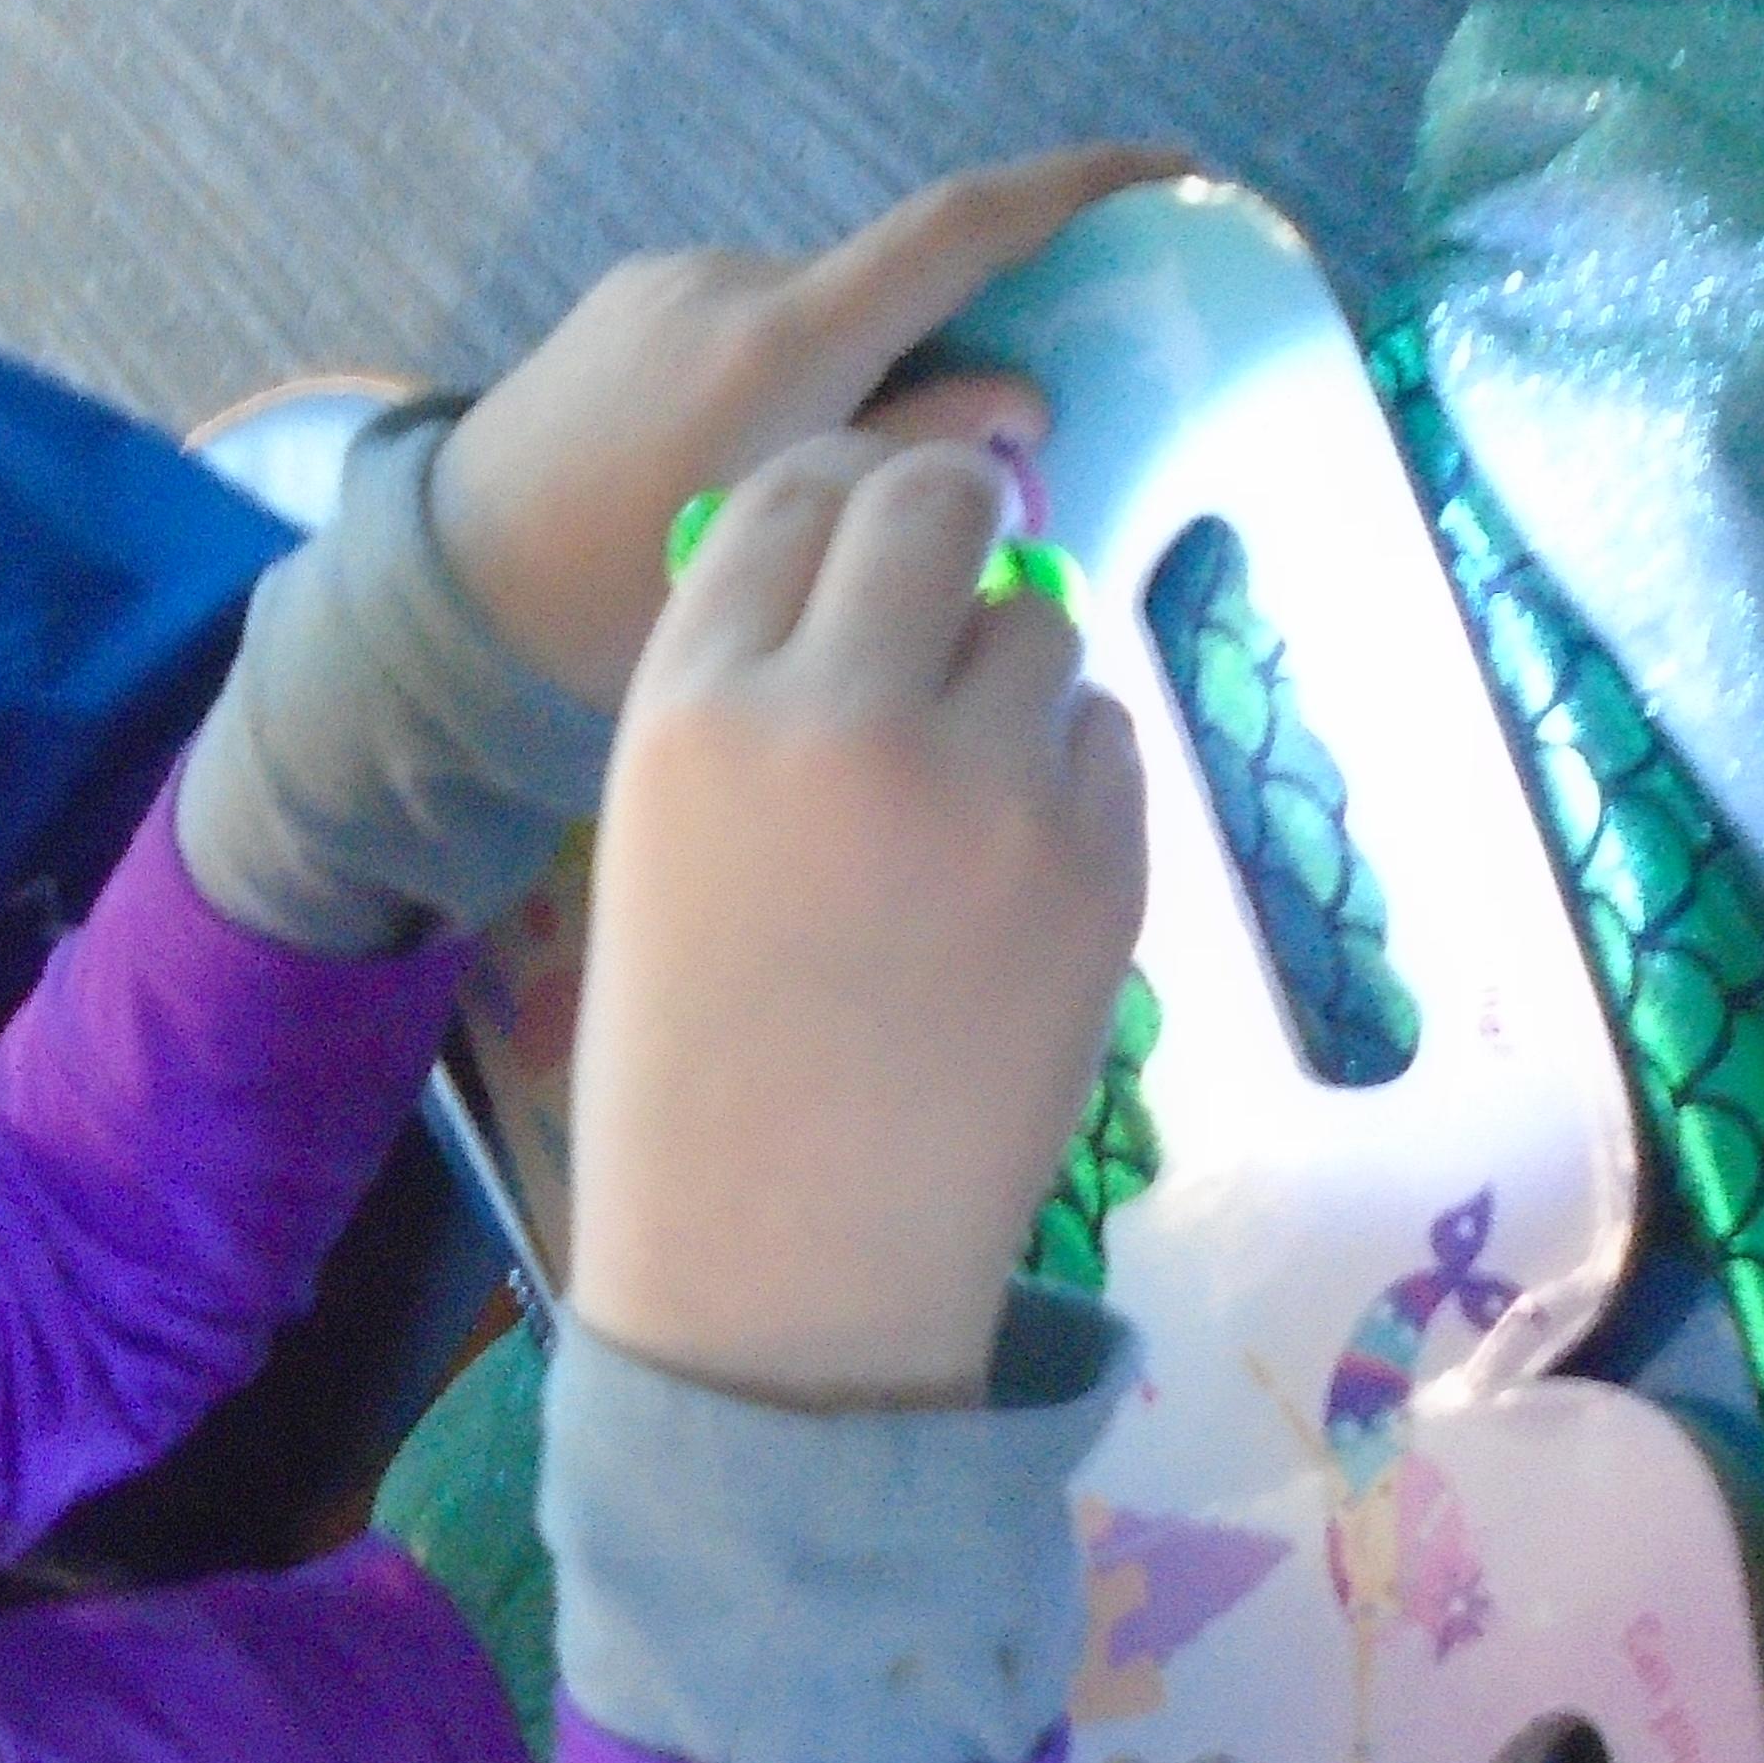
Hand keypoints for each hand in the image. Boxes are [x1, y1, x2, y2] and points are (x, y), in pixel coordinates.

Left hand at [430, 144, 1190, 709]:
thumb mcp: (771, 568)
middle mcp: (727, 284)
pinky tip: (764, 477)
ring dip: (865, 378)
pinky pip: (757, 323)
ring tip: (841, 502)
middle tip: (992, 449)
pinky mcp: (632, 298)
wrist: (426, 598)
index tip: (1172, 177)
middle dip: (959, 344)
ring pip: (824, 312)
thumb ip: (906, 475)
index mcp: (774, 349)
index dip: (1077, 190)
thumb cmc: (593, 618)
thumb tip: (1021, 404)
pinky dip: (797, 379)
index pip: (957, 230)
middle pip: (895, 285)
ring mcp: (670, 281)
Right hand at [562, 432, 1145, 1406]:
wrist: (783, 1269)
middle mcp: (842, 718)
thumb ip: (747, 690)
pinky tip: (1004, 878)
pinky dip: (1066, 777)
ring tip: (956, 797)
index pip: (795, 493)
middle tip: (939, 608)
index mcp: (693, 711)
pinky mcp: (1100, 865)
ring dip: (1007, 677)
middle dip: (945, 535)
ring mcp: (989, 792)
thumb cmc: (692, 1060)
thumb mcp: (658, 838)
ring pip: (1039, 625)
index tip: (857, 548)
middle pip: (937, 504)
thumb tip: (875, 552)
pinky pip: (1105, 738)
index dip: (840, 504)